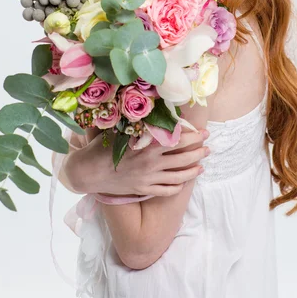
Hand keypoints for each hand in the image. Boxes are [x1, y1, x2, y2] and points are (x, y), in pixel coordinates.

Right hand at [68, 128, 209, 197]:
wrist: (88, 172)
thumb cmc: (103, 145)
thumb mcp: (120, 128)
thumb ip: (138, 120)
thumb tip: (153, 106)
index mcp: (147, 145)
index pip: (177, 140)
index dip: (193, 135)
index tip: (203, 131)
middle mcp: (151, 163)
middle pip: (183, 158)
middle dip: (199, 152)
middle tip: (208, 147)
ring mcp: (148, 179)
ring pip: (178, 176)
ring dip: (193, 170)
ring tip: (202, 166)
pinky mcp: (143, 190)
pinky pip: (166, 191)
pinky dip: (178, 187)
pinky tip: (183, 182)